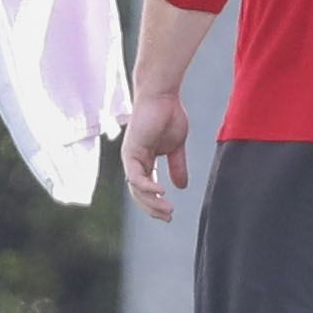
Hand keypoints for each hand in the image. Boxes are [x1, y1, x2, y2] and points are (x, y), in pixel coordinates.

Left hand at [122, 91, 189, 222]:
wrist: (163, 95)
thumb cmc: (169, 115)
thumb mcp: (176, 147)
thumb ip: (177, 166)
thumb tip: (181, 187)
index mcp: (144, 161)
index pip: (146, 190)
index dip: (156, 203)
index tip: (170, 214)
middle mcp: (134, 162)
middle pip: (139, 194)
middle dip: (153, 208)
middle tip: (169, 217)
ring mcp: (131, 158)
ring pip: (136, 189)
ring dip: (152, 202)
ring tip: (168, 209)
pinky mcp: (131, 152)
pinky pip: (136, 177)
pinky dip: (148, 187)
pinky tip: (162, 192)